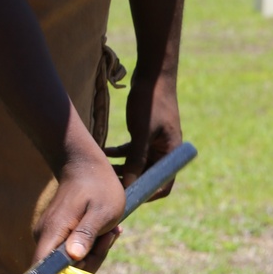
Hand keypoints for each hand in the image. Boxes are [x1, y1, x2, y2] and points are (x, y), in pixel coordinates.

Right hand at [33, 136, 126, 272]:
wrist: (85, 165)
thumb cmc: (98, 186)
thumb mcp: (102, 211)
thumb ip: (86, 234)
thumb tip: (74, 257)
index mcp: (52, 233)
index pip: (42, 270)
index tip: (88, 264)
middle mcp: (44, 238)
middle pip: (61, 271)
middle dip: (91, 262)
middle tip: (109, 237)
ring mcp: (48, 237)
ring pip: (70, 262)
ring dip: (94, 252)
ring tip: (109, 230)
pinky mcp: (56, 236)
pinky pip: (72, 252)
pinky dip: (90, 246)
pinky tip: (103, 231)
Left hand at [110, 71, 182, 192]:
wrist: (152, 74)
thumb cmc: (151, 102)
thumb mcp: (141, 133)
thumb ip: (136, 159)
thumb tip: (128, 185)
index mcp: (171, 154)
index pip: (162, 186)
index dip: (145, 195)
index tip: (125, 199)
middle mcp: (165, 152)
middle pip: (147, 176)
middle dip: (128, 182)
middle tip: (107, 187)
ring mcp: (155, 144)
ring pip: (136, 165)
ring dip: (120, 168)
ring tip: (101, 170)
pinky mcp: (145, 136)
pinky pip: (131, 152)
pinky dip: (118, 154)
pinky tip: (102, 152)